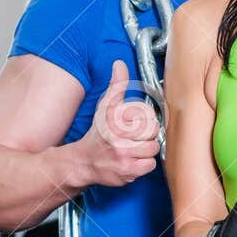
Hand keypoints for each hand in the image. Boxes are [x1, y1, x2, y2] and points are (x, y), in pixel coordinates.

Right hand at [79, 61, 159, 186]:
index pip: (148, 118)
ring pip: (153, 150)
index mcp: (114, 120)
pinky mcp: (127, 172)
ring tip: (133, 149)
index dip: (145, 121)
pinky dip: (144, 164)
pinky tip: (133, 160)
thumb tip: (120, 64)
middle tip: (135, 138)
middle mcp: (118, 138)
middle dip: (146, 136)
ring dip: (146, 151)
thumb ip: (116, 86)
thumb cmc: (98, 134)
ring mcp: (122, 156)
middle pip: (153, 134)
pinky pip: (149, 165)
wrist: (83, 162)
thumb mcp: (105, 108)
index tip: (135, 124)